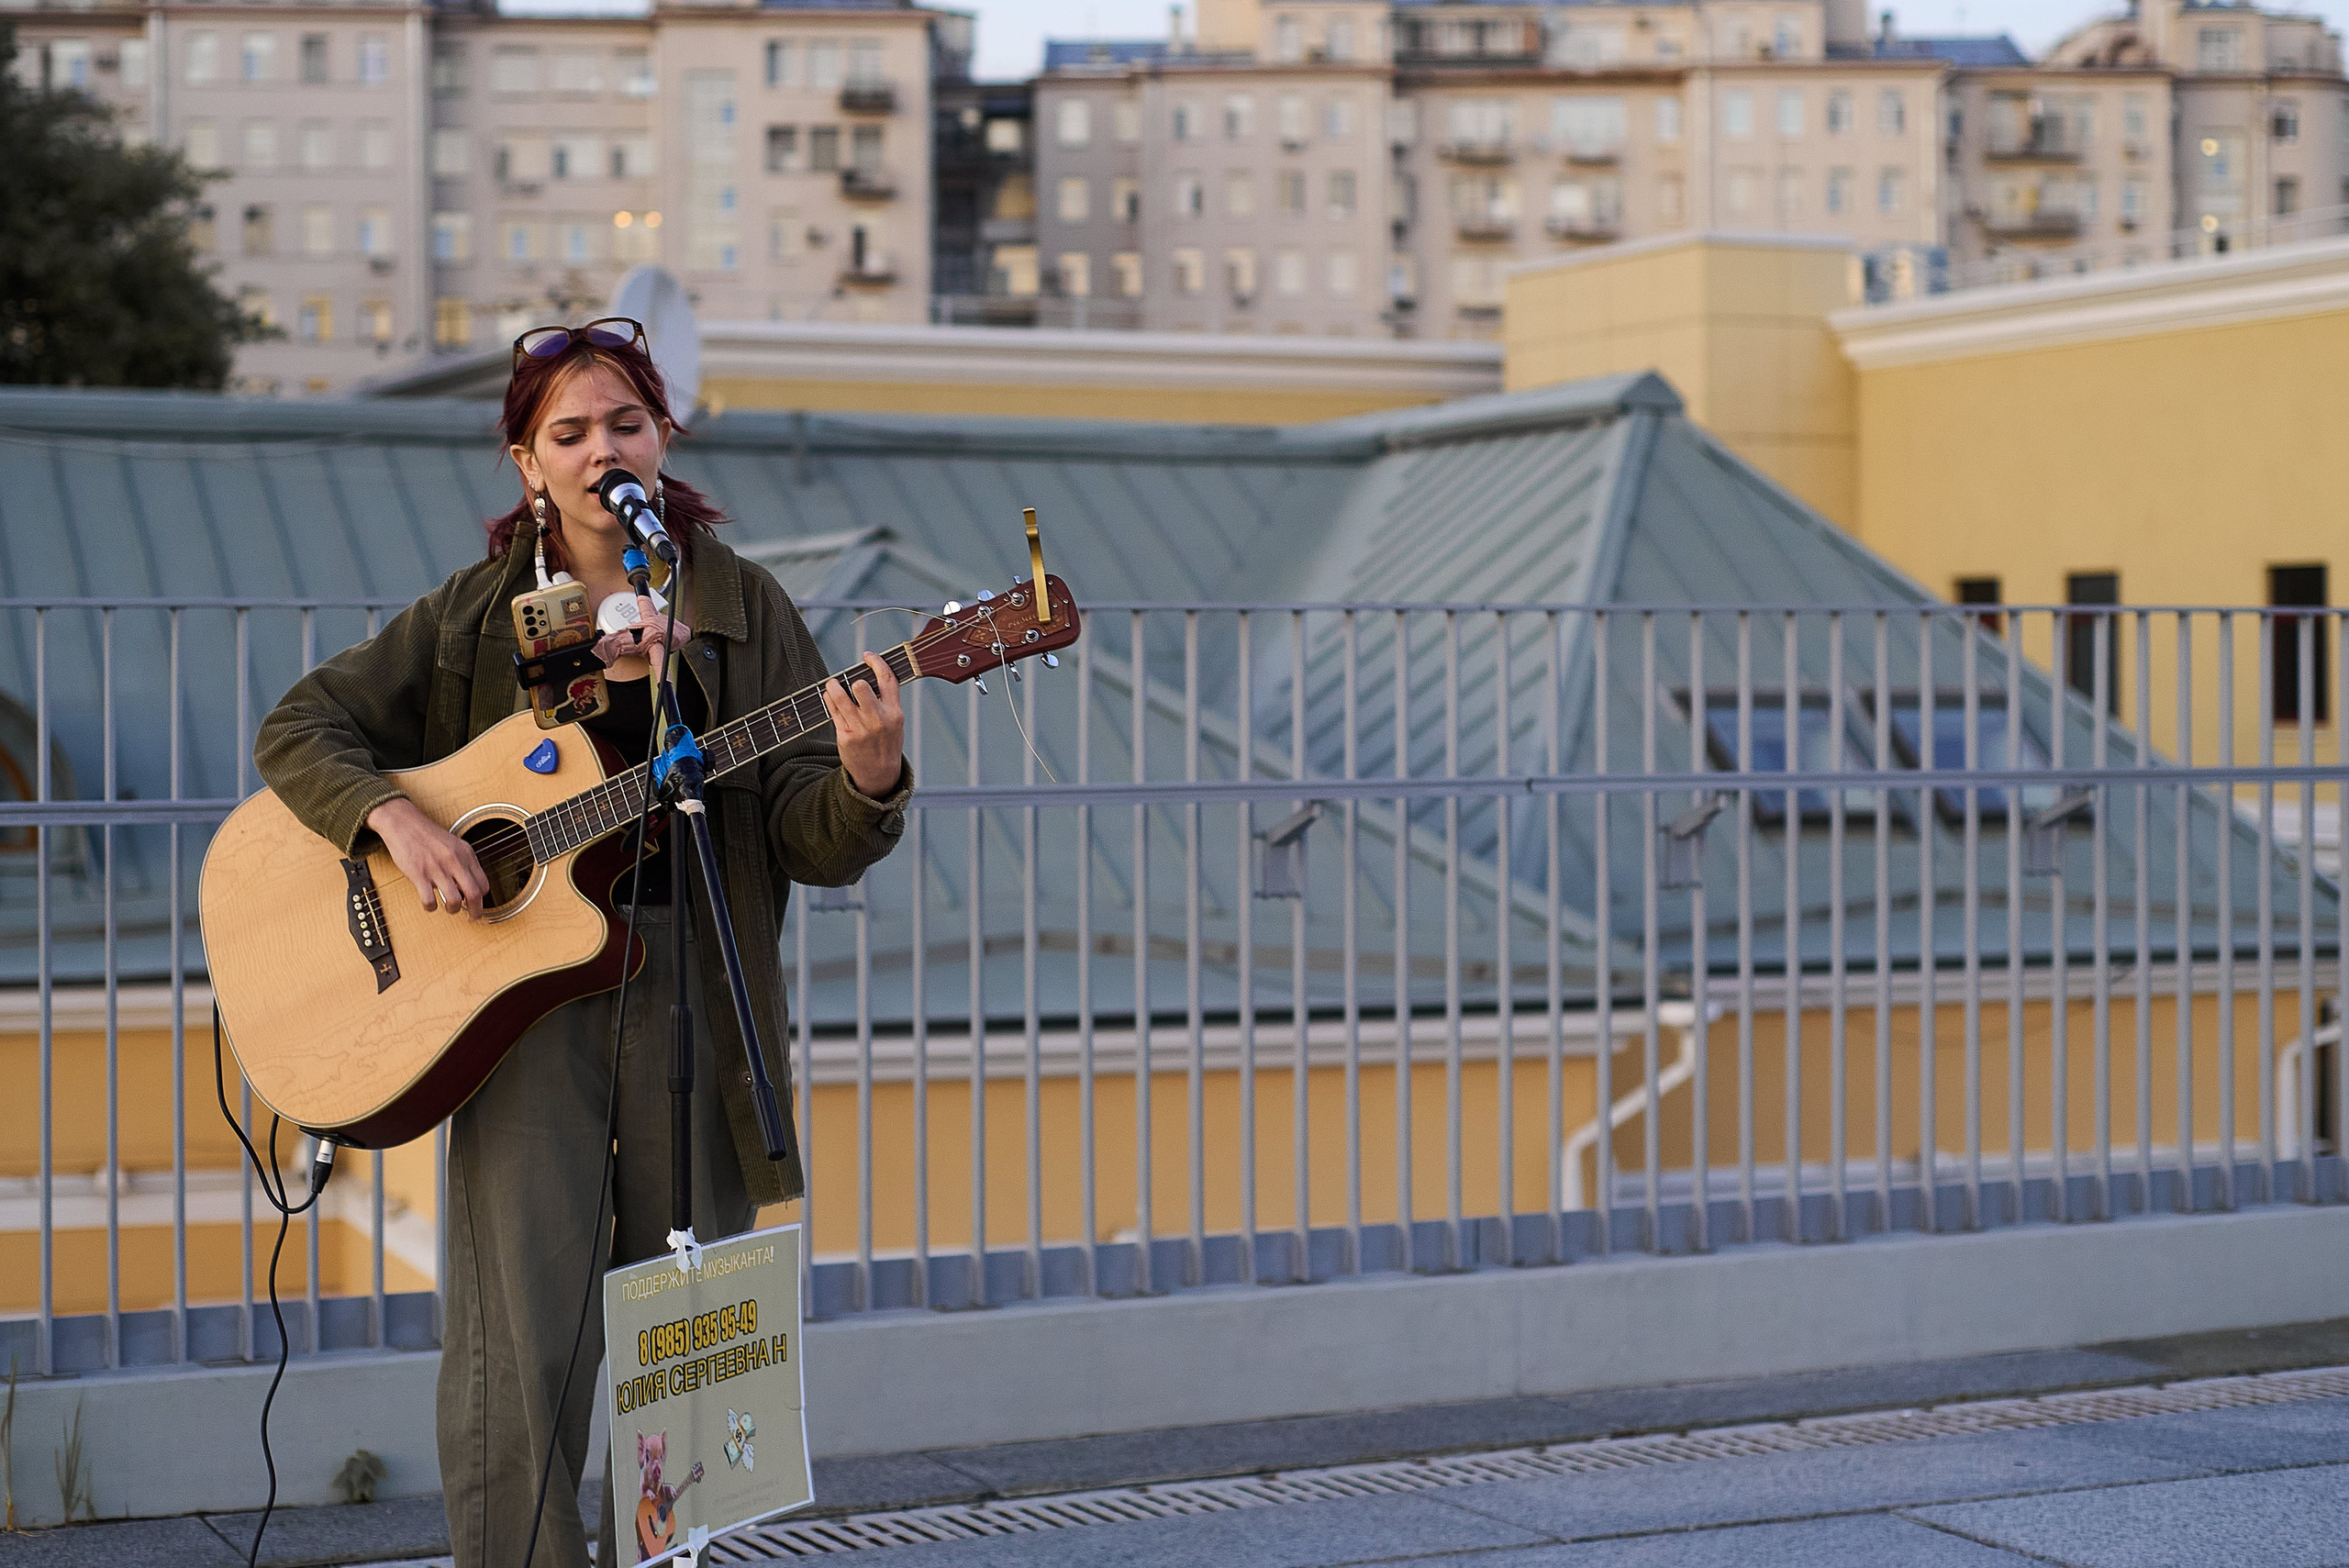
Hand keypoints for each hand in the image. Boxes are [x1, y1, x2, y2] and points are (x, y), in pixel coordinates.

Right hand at [367, 797, 487, 916]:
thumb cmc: (428, 835)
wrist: (404, 823)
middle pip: (474, 895)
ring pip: (454, 901)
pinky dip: (431, 907)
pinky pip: (430, 900)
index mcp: (466, 854)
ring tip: (449, 908)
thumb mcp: (454, 845)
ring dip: (453, 910)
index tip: (477, 903)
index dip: (482, 898)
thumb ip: (464, 863)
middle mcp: (454, 861)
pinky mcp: (419, 874)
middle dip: (476, 911)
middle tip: (472, 917)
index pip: (484, 884)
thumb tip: (470, 886)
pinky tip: (430, 904)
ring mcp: (437, 868)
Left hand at [823, 652, 904, 799]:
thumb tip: (868, 675)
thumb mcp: (895, 722)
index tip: (867, 655)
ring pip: (841, 696)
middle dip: (854, 681)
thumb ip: (886, 701)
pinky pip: (833, 710)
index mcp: (895, 713)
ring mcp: (861, 729)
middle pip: (861, 686)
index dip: (877, 662)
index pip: (887, 679)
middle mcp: (878, 719)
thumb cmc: (886, 743)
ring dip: (834, 686)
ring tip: (832, 684)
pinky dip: (829, 699)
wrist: (879, 774)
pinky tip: (829, 696)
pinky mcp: (845, 736)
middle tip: (850, 682)